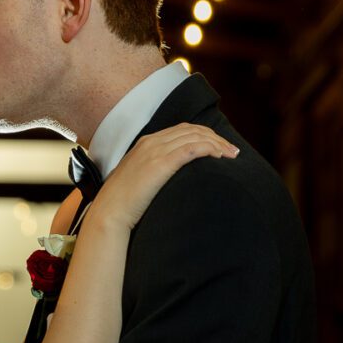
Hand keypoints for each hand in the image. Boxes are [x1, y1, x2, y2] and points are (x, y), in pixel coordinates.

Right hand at [91, 124, 237, 229]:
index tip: (220, 146)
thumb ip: (153, 170)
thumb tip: (171, 178)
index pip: (182, 130)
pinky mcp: (160, 164)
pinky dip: (208, 149)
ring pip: (195, 137)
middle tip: (233, 151)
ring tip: (232, 155)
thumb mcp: (138, 179)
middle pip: (192, 130)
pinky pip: (191, 149)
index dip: (205, 135)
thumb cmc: (123, 202)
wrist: (110, 212)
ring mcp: (155, 151)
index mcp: (146, 143)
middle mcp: (152, 142)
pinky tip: (219, 156)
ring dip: (217, 144)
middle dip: (216, 138)